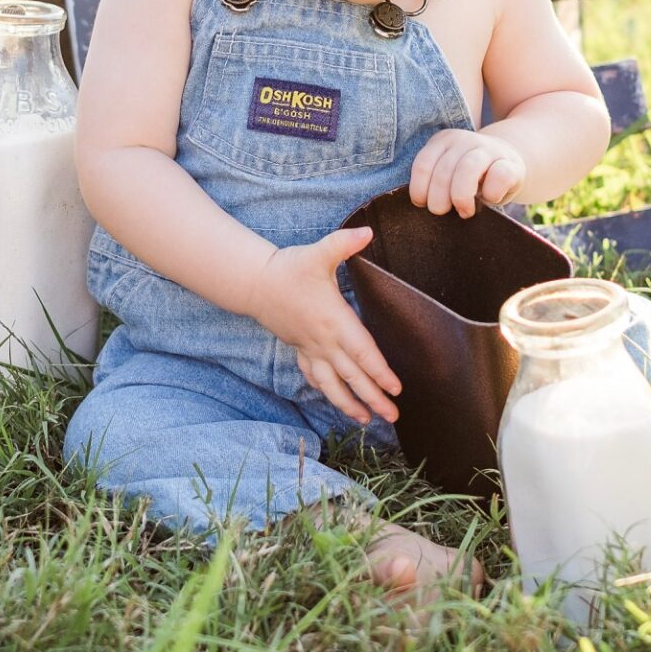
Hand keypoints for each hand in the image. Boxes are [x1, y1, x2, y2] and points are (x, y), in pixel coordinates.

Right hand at [254, 227, 399, 425]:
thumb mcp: (318, 253)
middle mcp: (324, 342)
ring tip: (367, 421)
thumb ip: (344, 243)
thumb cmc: (289, 268)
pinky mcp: (300, 349)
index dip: (380, 373)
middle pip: (352, 377)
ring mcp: (311, 349)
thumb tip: (367, 231)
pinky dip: (326, 391)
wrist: (255, 283)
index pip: (363, 353)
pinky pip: (315, 377)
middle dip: (373, 398)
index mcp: (335, 322)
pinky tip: (335, 399)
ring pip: (332, 385)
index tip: (395, 389)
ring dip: (349, 404)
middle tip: (393, 416)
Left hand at [408, 128, 526, 217]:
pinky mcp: (512, 164)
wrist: (506, 164)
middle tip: (443, 211)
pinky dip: (492, 193)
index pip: (423, 165)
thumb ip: (432, 182)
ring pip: (468, 169)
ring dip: (461, 197)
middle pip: (443, 172)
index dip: (419, 190)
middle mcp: (464, 140)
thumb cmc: (469, 178)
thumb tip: (421, 204)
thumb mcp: (447, 174)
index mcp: (443, 141)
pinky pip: (499, 177)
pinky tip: (490, 199)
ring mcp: (489, 149)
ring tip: (464, 211)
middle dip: (439, 200)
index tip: (423, 204)